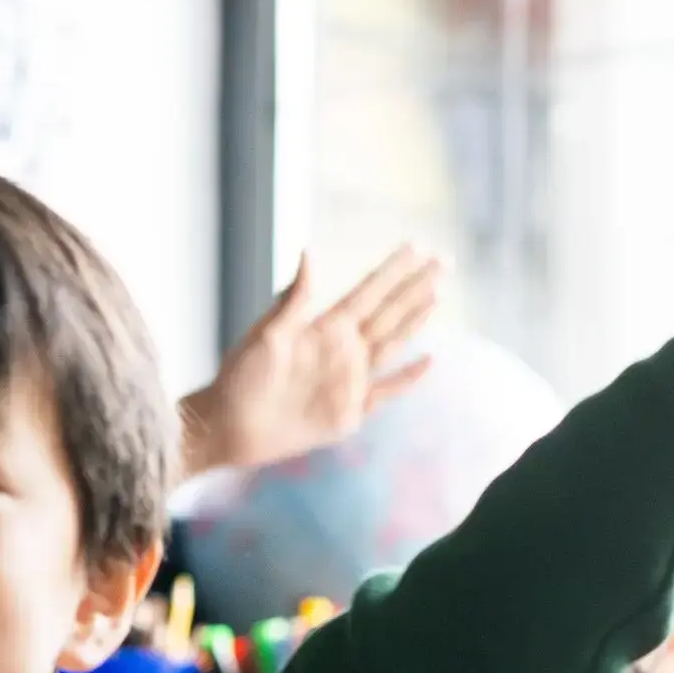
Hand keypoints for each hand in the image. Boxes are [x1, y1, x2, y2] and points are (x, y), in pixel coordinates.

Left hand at [178, 246, 443, 477]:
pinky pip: (387, 391)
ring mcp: (350, 379)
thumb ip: (294, 299)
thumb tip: (309, 253)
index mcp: (325, 328)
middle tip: (443, 261)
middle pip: (390, 312)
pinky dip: (409, 377)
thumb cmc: (240, 377)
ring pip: (394, 343)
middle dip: (416, 286)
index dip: (393, 271)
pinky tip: (429, 361)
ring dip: (416, 319)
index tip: (417, 247)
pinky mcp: (351, 411)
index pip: (369, 293)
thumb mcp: (267, 335)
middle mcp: (344, 349)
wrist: (230, 425)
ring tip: (437, 294)